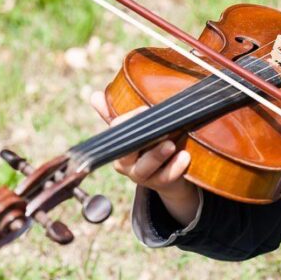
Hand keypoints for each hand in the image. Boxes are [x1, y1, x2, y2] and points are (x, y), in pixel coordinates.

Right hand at [90, 91, 199, 224]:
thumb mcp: (135, 131)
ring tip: (171, 145)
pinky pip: (165, 178)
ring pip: (144, 168)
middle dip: (141, 139)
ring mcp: (143, 176)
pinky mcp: (160, 184)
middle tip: (160, 129)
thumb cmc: (151, 147)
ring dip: (157, 155)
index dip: (130, 120)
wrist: (170, 176)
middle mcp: (126, 163)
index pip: (117, 130)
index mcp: (119, 146)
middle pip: (127, 152)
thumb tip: (95, 95)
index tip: (146, 109)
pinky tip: (185, 156)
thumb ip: (116, 115)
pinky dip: (176, 167)